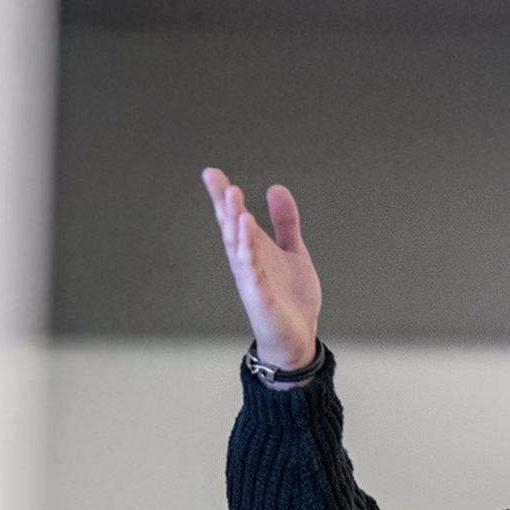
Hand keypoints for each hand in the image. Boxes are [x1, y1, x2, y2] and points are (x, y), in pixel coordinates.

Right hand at [201, 167, 322, 369]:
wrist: (297, 336)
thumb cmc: (290, 296)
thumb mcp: (293, 251)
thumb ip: (285, 222)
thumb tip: (275, 188)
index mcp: (253, 248)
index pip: (234, 217)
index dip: (223, 196)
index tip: (212, 173)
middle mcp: (247, 260)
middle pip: (231, 228)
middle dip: (223, 205)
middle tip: (216, 180)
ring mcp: (252, 278)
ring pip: (239, 247)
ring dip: (235, 223)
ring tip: (234, 198)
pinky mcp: (261, 296)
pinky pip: (253, 271)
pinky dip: (249, 253)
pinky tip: (249, 234)